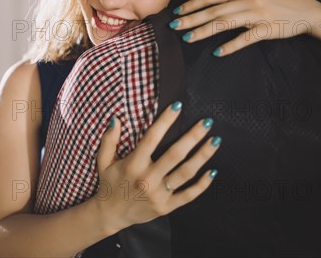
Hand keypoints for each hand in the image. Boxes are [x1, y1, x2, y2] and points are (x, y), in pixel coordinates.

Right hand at [94, 103, 220, 233]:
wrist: (110, 215)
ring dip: (202, 156)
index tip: (177, 106)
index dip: (165, 121)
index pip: (152, 138)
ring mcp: (159, 194)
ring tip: (215, 141)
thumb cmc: (110, 183)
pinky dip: (202, 184)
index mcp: (133, 165)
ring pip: (185, 173)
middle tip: (206, 122)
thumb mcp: (104, 160)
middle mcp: (147, 179)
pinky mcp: (166, 207)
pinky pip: (188, 195)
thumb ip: (109, 140)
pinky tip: (213, 171)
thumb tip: (116, 119)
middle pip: (175, 154)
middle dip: (193, 137)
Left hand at [170, 0, 320, 55]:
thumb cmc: (276, 0)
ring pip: (225, 22)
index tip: (177, 12)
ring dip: (204, 31)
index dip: (193, 4)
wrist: (305, 10)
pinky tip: (218, 52)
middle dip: (191, 18)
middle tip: (174, 25)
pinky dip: (231, 46)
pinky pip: (246, 38)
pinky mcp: (267, 29)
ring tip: (188, 38)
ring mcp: (258, 14)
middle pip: (214, 10)